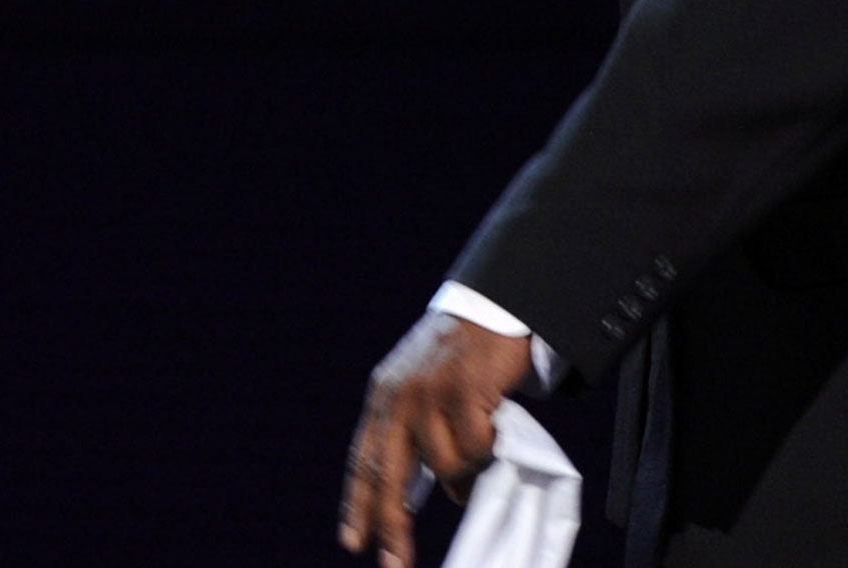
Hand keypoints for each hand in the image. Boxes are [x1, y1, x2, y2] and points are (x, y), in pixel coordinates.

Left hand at [338, 311, 532, 567]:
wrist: (490, 305)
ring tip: (482, 446)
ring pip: (445, 468)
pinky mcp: (463, 391)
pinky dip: (489, 447)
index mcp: (383, 397)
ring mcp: (429, 394)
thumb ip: (417, 434)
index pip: (363, 461)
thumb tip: (440, 492)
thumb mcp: (422, 387)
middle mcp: (398, 397)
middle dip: (390, 528)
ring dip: (466, 473)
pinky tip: (494, 423)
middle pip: (388, 478)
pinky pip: (477, 448)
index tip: (353, 543)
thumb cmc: (461, 354)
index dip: (358, 505)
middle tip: (394, 565)